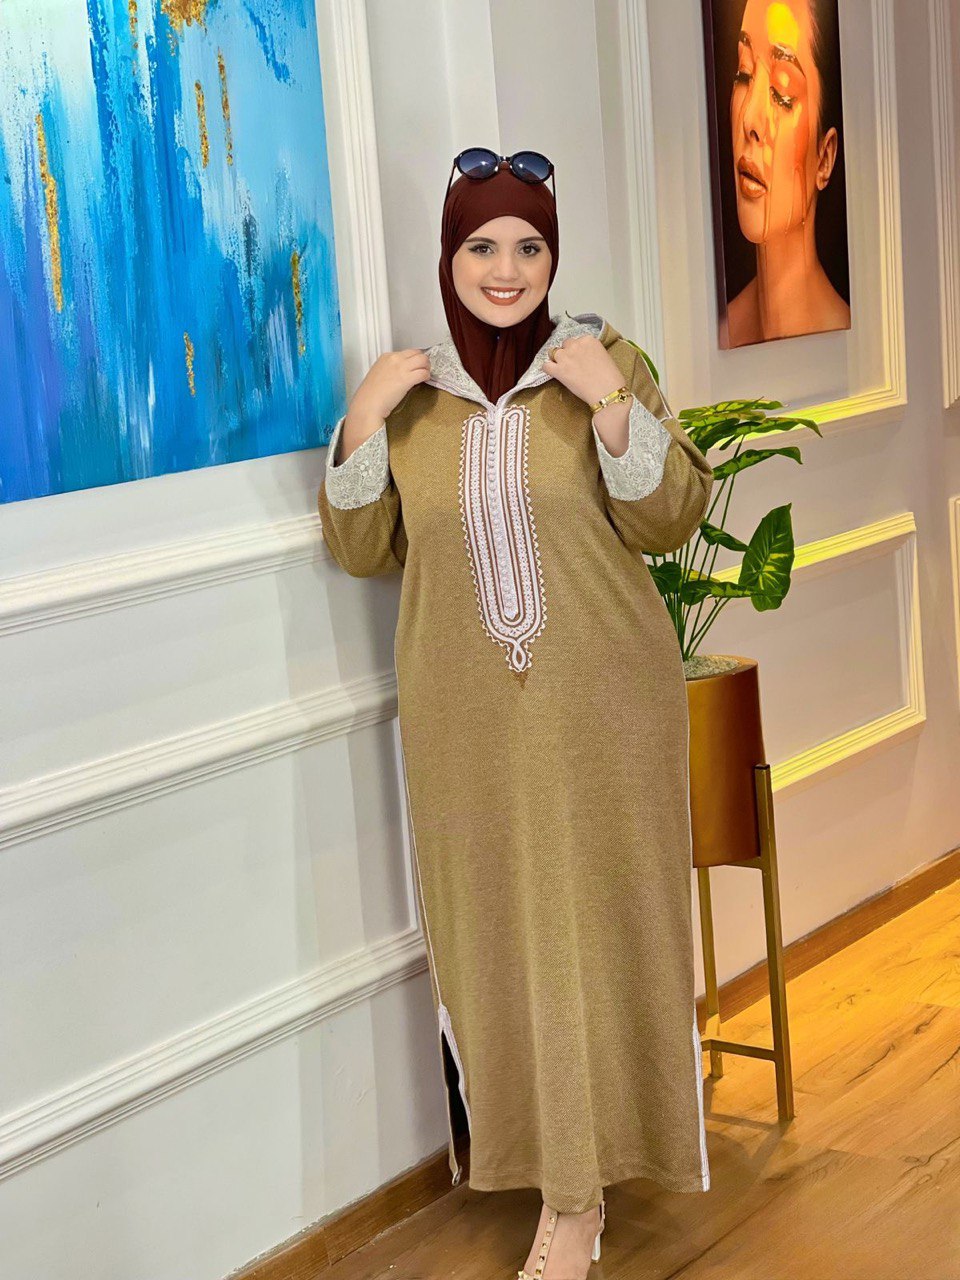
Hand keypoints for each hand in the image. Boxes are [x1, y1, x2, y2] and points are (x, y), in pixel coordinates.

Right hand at [335, 349, 431, 463]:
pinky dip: (427, 376)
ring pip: (423, 360)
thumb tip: (401, 373)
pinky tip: (424, 381)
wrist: (368, 404)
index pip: (407, 352)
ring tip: (425, 375)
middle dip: (423, 361)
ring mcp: (401, 368)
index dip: (414, 359)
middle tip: (424, 370)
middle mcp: (395, 359)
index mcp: (386, 357)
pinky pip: (423, 372)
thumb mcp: (379, 374)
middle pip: (417, 353)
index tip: (415, 366)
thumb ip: (390, 370)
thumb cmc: (371, 394)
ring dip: (427, 367)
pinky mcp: (407, 378)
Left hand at [542, 335, 625, 408]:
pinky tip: (553, 373)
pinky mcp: (558, 370)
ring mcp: (565, 357)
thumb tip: (585, 357)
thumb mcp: (604, 356)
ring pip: (554, 352)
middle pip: (565, 344)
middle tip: (572, 363)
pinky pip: (546, 366)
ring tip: (562, 368)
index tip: (580, 357)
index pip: (577, 340)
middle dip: (567, 352)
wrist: (607, 391)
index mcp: (589, 340)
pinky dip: (548, 369)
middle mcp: (576, 345)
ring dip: (557, 359)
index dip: (578, 349)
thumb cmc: (611, 377)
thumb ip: (592, 352)